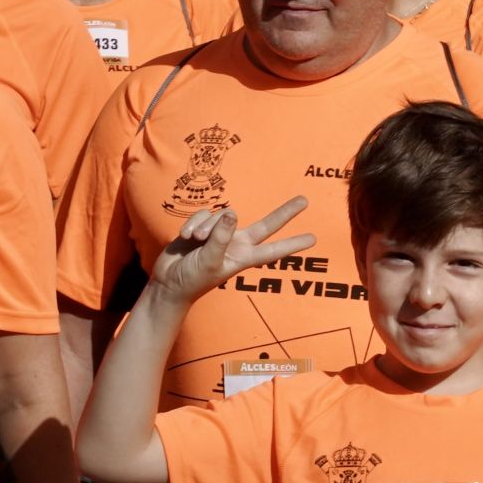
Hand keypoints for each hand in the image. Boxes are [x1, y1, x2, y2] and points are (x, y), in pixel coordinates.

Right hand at [148, 197, 314, 306]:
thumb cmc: (193, 279)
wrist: (168, 282)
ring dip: (205, 226)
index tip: (313, 240)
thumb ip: (221, 237)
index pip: (274, 249)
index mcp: (243, 257)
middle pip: (266, 225)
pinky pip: (202, 215)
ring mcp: (221, 234)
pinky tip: (185, 238)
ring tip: (195, 242)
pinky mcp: (204, 227)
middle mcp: (237, 243)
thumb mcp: (210, 261)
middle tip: (305, 200)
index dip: (292, 244)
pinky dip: (193, 224)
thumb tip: (232, 215)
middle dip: (285, 213)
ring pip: (222, 215)